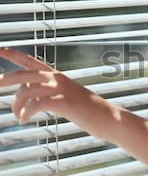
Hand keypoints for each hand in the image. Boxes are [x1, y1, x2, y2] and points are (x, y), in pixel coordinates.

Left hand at [0, 48, 121, 140]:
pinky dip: (26, 113)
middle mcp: (57, 79)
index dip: (13, 54)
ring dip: (16, 105)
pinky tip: (25, 120)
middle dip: (5, 79)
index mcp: (58, 76)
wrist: (109, 119)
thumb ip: (50, 93)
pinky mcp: (63, 102)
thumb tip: (31, 95)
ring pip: (26, 90)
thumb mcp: (67, 98)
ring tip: (18, 116)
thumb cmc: (89, 111)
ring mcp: (60, 90)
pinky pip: (34, 105)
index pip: (31, 60)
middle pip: (23, 74)